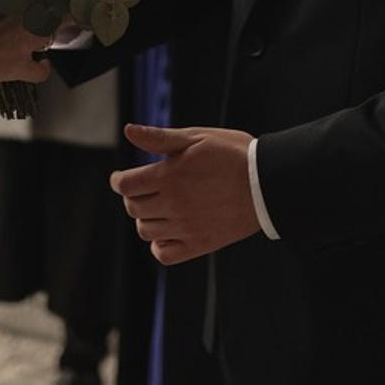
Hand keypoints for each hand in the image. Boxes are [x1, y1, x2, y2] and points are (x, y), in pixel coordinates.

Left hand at [111, 124, 259, 264]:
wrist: (266, 183)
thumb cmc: (232, 154)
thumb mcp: (196, 137)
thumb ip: (159, 138)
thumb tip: (128, 130)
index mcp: (169, 176)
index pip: (126, 185)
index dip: (118, 180)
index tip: (120, 177)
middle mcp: (173, 204)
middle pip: (133, 207)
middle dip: (132, 196)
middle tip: (143, 188)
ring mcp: (185, 227)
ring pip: (145, 231)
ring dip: (144, 218)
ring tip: (157, 206)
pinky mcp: (199, 245)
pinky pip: (164, 254)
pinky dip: (158, 245)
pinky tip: (166, 230)